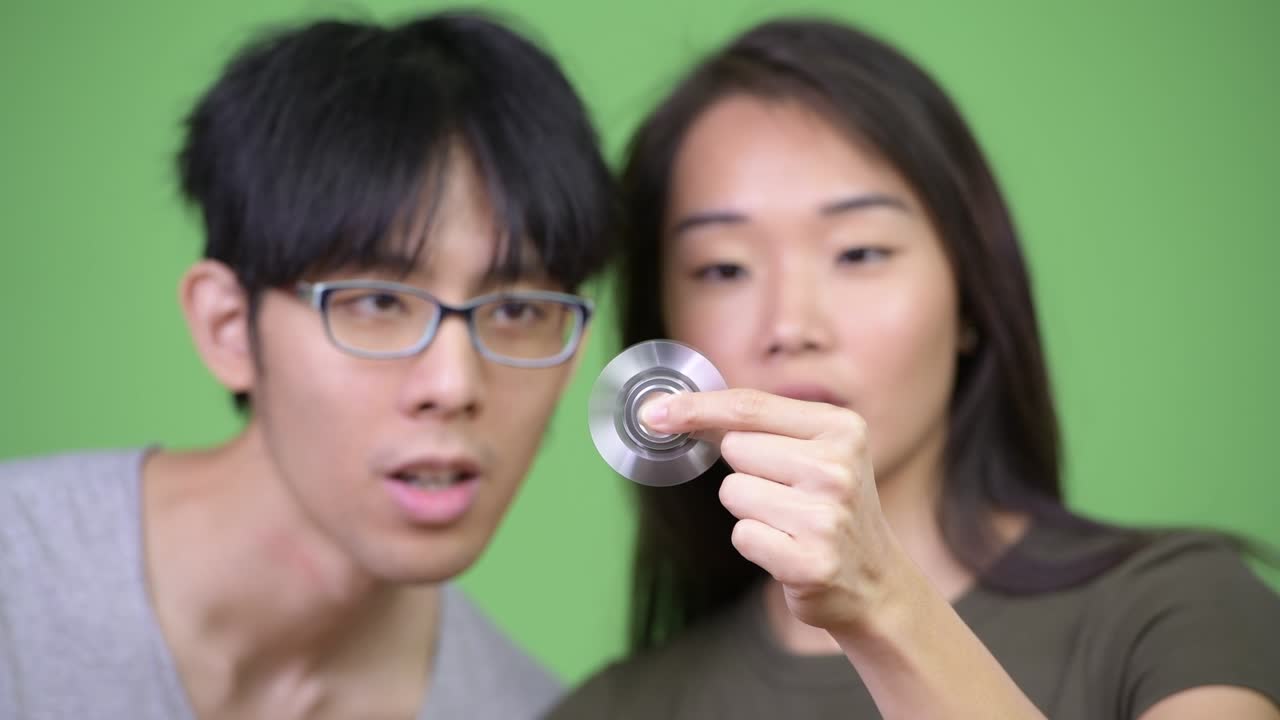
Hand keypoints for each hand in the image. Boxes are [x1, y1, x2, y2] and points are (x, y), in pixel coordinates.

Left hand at [641, 388, 905, 634]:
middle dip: (745, 470)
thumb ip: (758, 425)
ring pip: (733, 492)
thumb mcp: (815, 451)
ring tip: (790, 523)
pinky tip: (789, 549)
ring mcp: (826, 517)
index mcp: (842, 428)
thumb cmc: (829, 506)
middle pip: (736, 448)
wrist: (874, 581)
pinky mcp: (810, 562)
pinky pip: (741, 535)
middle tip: (788, 494)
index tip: (654, 412)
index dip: (695, 407)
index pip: (750, 406)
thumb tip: (674, 409)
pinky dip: (756, 542)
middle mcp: (838, 468)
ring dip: (749, 509)